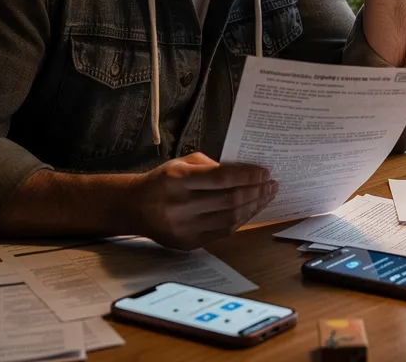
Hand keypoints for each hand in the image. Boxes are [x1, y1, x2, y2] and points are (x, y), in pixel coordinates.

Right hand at [130, 153, 276, 249]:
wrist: (134, 207)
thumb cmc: (162, 181)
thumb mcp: (181, 163)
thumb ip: (211, 166)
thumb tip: (244, 173)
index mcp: (178, 179)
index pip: (222, 178)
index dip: (247, 175)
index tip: (265, 172)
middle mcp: (180, 204)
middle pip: (229, 200)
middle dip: (256, 191)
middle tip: (271, 185)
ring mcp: (184, 227)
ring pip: (230, 219)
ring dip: (253, 207)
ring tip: (266, 197)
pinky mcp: (187, 243)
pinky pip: (223, 232)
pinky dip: (241, 220)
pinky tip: (250, 210)